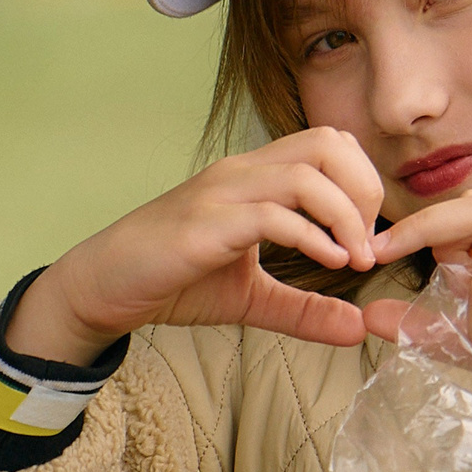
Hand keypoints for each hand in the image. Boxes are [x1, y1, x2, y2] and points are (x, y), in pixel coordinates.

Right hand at [8, 127, 384, 362]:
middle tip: (367, 246)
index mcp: (257, 177)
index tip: (367, 241)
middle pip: (329, 143)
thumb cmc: (174, 280)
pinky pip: (272, 214)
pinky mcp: (205, 223)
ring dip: (346, 216)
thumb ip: (305, 310)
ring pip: (307, 174)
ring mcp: (223, 193)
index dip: (364, 186)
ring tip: (354, 261)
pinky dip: (311, 236)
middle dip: (365, 192)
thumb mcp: (253, 298)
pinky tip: (327, 263)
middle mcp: (243, 172)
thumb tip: (359, 328)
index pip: (331, 146)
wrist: (105, 287)